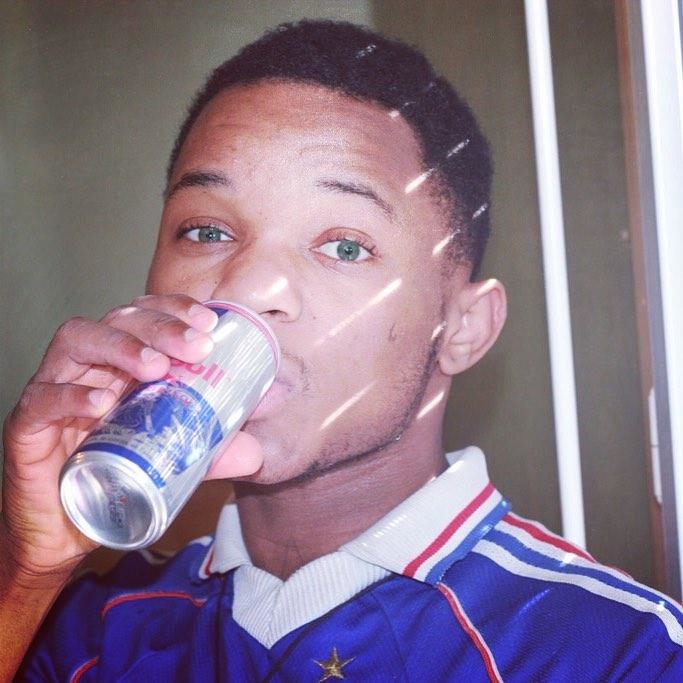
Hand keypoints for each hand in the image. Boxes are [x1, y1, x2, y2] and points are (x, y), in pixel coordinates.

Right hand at [1, 294, 262, 583]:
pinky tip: (103, 404)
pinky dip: (72, 396)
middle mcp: (88, 367)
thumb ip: (211, 453)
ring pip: (76, 342)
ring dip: (120, 346)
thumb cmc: (115, 480)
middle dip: (160, 325)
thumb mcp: (173, 461)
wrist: (64, 531)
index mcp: (120, 365)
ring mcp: (54, 390)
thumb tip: (256, 451)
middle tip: (196, 346)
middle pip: (117, 320)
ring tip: (155, 366)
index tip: (208, 322)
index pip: (145, 315)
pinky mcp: (27, 426)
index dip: (174, 308)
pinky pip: (43, 399)